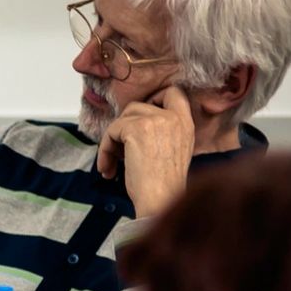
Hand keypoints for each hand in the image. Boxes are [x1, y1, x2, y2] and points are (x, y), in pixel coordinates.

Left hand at [96, 86, 194, 216]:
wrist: (161, 199)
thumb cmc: (163, 185)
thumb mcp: (174, 150)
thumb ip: (163, 132)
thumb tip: (134, 127)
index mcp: (186, 122)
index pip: (173, 92)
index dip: (153, 99)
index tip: (137, 119)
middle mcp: (173, 117)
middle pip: (137, 106)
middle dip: (123, 127)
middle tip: (119, 151)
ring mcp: (156, 120)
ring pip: (122, 119)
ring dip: (111, 141)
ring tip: (111, 164)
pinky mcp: (136, 128)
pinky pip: (111, 131)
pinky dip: (105, 150)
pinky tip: (108, 170)